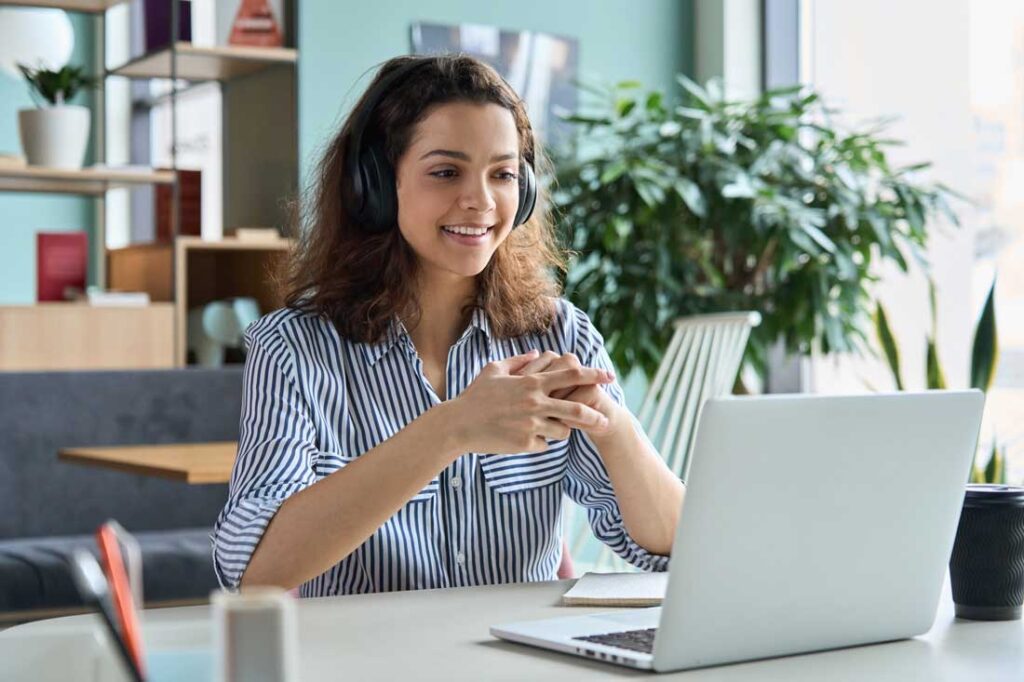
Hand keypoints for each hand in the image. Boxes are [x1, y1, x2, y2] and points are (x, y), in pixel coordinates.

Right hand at [445, 349, 614, 454]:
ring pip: (563, 431)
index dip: (592, 375)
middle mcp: (535, 403)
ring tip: (551, 429)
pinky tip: (524, 439)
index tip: (608, 376)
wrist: (458, 425)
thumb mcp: (494, 370)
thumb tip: (537, 353)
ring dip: (562, 431)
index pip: (570, 375)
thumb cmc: (475, 396)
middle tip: (605, 419)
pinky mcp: (525, 444)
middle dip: (595, 414)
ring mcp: (531, 425)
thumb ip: (518, 361)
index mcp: (531, 383)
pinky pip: (544, 445)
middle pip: (577, 409)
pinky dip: (539, 443)